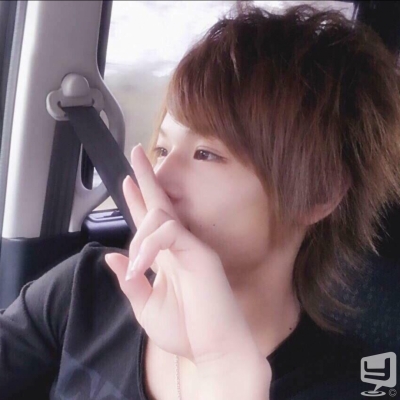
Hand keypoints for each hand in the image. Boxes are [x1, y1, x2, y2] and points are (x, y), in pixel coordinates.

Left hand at [104, 143, 264, 367]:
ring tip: (136, 264)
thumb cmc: (185, 330)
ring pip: (161, 215)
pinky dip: (149, 245)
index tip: (127, 180)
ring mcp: (192, 247)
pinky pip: (170, 232)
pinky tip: (140, 264)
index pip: (151, 221)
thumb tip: (112, 256)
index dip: (138, 200)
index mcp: (167, 257)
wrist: (213, 348)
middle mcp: (180, 246)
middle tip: (136, 153)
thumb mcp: (146, 308)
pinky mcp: (201, 253)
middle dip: (146, 178)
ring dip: (139, 232)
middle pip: (160, 204)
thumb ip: (131, 281)